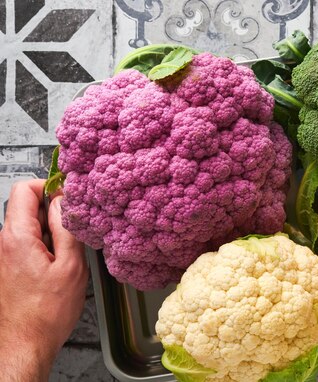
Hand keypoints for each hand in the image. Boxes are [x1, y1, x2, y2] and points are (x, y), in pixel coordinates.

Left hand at [0, 180, 87, 380]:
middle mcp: (4, 243)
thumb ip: (67, 228)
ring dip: (51, 230)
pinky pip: (28, 242)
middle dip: (53, 211)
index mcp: (17, 237)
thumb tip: (65, 202)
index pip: (24, 189)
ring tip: (69, 251)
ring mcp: (5, 255)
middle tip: (75, 228)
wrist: (26, 343)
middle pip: (26, 206)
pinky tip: (60, 264)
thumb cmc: (46, 313)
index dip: (48, 186)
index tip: (69, 196)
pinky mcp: (9, 267)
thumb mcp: (70, 266)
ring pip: (29, 225)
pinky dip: (46, 245)